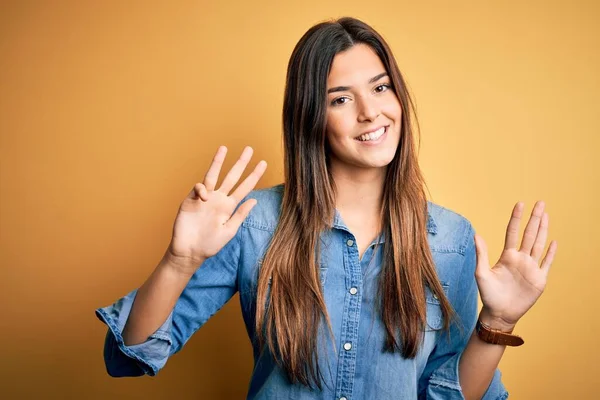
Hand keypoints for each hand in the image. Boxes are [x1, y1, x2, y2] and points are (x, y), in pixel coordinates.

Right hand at [166, 146, 266, 273]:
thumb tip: (255, 200)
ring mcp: (205, 198)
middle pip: (232, 177)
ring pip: (213, 175)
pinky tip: (204, 196)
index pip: (245, 188)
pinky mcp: (191, 200)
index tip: (263, 163)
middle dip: (240, 163)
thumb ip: (240, 215)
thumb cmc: (210, 245)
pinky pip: (199, 187)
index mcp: (229, 207)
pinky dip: (202, 188)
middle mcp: (219, 199)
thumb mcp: (229, 230)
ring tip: (224, 148)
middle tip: (249, 149)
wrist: (189, 252)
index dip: (254, 176)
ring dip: (218, 162)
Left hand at [474, 201, 557, 330]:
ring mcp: (531, 267)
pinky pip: (547, 263)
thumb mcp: (481, 273)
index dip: (516, 218)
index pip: (513, 232)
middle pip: (530, 234)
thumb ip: (481, 254)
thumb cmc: (488, 294)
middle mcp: (520, 258)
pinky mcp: (539, 279)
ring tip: (546, 215)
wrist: (500, 313)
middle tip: (540, 202)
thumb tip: (476, 235)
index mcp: (507, 256)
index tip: (520, 204)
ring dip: (543, 230)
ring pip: (539, 244)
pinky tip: (554, 242)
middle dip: (535, 218)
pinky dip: (551, 253)